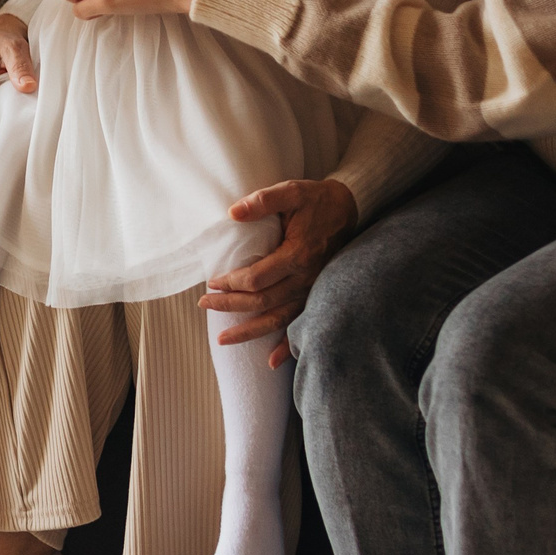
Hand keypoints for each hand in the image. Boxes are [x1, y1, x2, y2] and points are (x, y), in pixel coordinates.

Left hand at [203, 178, 358, 369]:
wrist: (350, 210)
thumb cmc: (317, 201)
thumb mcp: (292, 191)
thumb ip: (263, 201)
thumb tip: (233, 212)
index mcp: (297, 255)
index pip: (257, 278)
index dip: (232, 282)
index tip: (213, 281)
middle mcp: (306, 279)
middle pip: (262, 302)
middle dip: (231, 306)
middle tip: (204, 304)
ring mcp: (312, 291)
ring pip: (278, 320)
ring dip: (249, 332)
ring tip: (223, 339)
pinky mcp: (317, 296)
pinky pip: (302, 326)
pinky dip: (288, 348)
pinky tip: (272, 362)